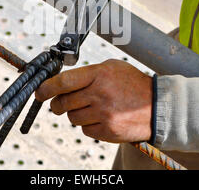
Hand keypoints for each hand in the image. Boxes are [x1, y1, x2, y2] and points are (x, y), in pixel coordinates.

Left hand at [35, 59, 152, 142]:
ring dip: (75, 113)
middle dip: (58, 104)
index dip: (47, 88)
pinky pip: (85, 130)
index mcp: (99, 75)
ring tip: (90, 107)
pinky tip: (100, 117)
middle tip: (60, 103)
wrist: (157, 105)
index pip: (64, 82)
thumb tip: (61, 82)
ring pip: (73, 117)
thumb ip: (87, 73)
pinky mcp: (108, 131)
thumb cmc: (132, 84)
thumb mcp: (112, 68)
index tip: (40, 91)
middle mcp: (100, 94)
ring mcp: (104, 114)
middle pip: (63, 102)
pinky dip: (88, 125)